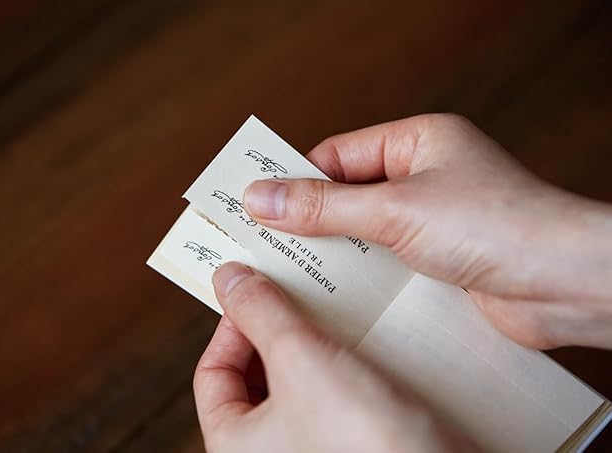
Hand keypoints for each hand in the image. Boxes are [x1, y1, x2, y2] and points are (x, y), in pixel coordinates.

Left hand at [194, 262, 475, 452]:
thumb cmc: (364, 442)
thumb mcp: (301, 361)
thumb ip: (261, 314)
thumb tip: (228, 278)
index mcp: (235, 444)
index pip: (211, 373)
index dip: (230, 326)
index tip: (256, 293)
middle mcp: (267, 451)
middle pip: (251, 376)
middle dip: (271, 333)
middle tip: (291, 296)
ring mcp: (307, 448)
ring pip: (293, 383)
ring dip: (307, 344)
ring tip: (325, 312)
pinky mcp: (346, 443)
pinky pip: (327, 396)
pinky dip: (335, 365)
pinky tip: (356, 340)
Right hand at [242, 114, 611, 348]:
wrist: (563, 282)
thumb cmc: (494, 224)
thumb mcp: (395, 208)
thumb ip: (324, 205)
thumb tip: (261, 195)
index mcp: (417, 141)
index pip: (338, 155)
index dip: (296, 179)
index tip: (255, 204)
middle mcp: (424, 177)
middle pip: (347, 194)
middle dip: (308, 219)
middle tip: (261, 241)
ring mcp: (432, 220)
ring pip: (363, 232)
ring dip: (331, 252)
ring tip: (286, 272)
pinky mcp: (438, 260)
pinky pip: (384, 263)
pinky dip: (358, 277)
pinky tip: (330, 295)